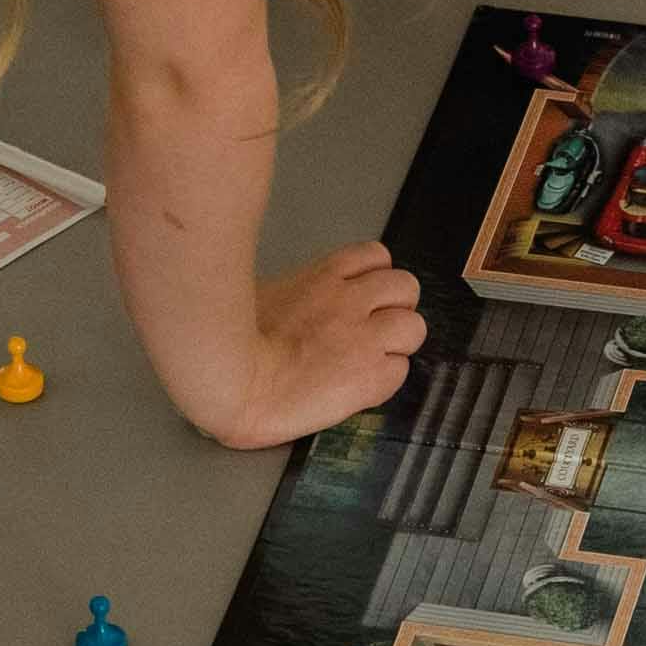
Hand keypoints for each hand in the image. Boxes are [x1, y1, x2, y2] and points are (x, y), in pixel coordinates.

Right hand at [199, 241, 425, 446]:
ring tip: (371, 361)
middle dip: (396, 308)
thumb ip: (295, 291)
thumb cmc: (231, 342)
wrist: (231, 379)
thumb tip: (296, 300)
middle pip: (406, 287)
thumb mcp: (264, 293)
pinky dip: (384, 381)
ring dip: (398, 345)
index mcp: (324, 276)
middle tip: (375, 330)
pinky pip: (400, 372)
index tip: (366, 297)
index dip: (376, 279)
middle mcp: (351, 301)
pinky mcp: (370, 376)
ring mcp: (364, 338)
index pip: (377, 257)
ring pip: (414, 328)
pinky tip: (358, 388)